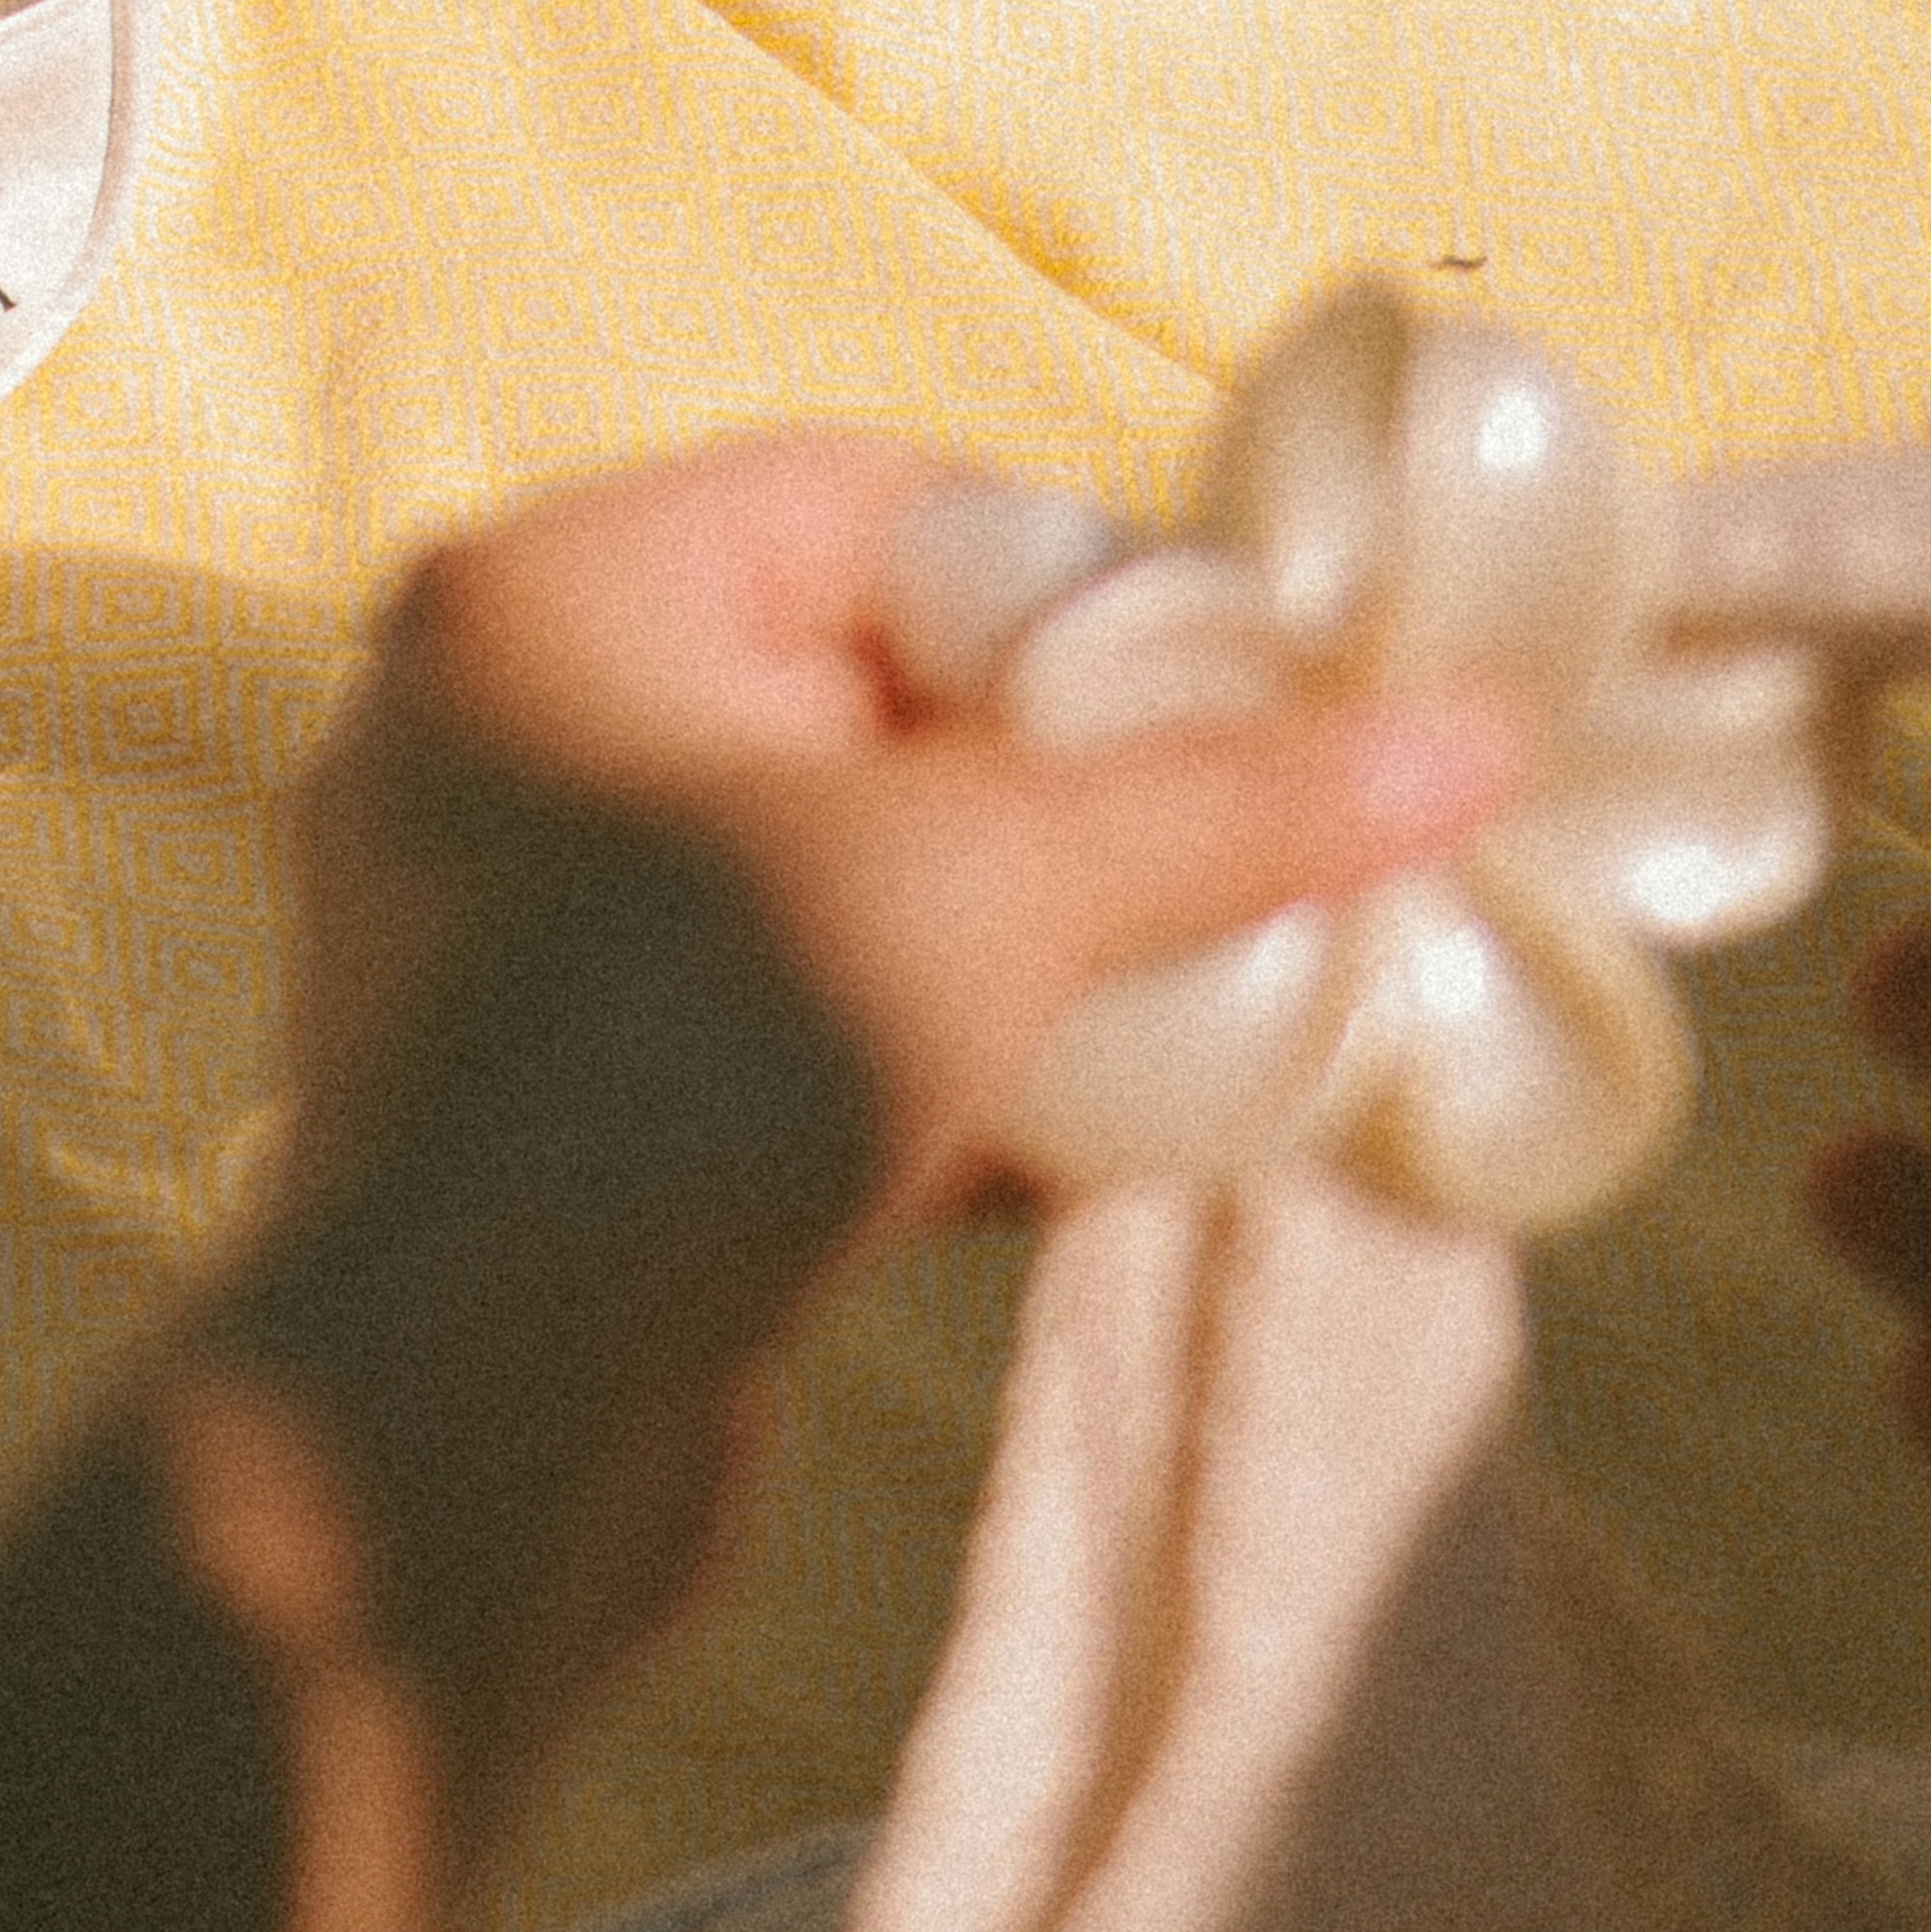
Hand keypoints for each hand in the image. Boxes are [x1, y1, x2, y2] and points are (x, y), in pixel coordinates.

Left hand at [185, 434, 1528, 1759]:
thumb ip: (1226, 807)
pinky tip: (1111, 1136)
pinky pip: (787, 1033)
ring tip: (1224, 994)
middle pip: (856, 695)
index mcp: (546, 600)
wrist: (461, 1428)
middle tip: (1270, 845)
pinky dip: (943, 1068)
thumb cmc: (689, 1066)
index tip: (1258, 684)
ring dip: (1026, 944)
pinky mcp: (556, 1110)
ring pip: (833, 886)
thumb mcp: (998, 896)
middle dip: (1072, 783)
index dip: (1080, 580)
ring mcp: (510, 931)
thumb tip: (1469, 740)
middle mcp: (494, 738)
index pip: (864, 503)